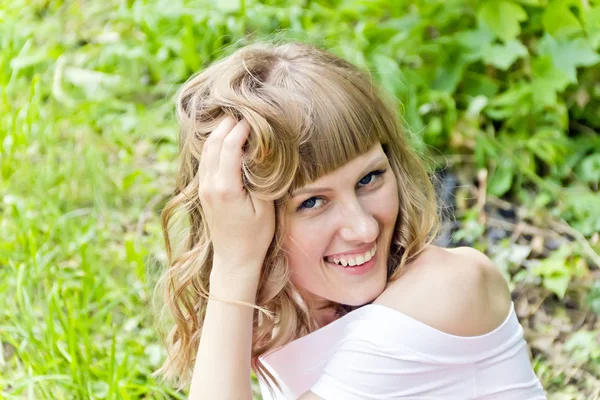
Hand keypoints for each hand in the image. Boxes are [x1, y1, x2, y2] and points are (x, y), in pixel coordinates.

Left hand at [198, 116, 274, 277]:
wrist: (234, 259)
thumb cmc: (255, 236)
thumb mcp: (265, 207)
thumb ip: (259, 177)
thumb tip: (258, 152)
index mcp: (225, 189)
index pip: (229, 146)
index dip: (241, 128)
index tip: (255, 117)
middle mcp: (209, 185)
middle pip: (213, 143)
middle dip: (228, 123)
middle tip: (245, 111)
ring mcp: (203, 188)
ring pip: (206, 150)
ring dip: (219, 132)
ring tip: (235, 119)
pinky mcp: (203, 191)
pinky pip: (206, 160)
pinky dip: (215, 144)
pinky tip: (226, 139)